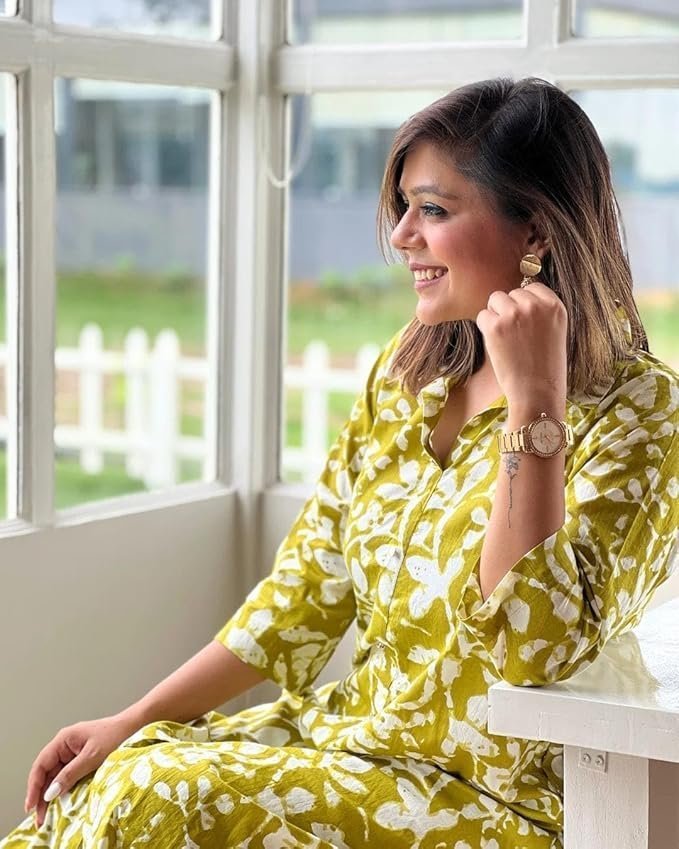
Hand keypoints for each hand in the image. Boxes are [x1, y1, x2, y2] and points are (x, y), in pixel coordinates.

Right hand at [25, 713, 139, 827]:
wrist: (135, 726)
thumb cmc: (116, 735)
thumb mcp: (92, 757)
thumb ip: (70, 774)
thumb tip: (50, 793)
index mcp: (64, 739)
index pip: (41, 765)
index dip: (34, 787)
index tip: (31, 806)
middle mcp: (65, 745)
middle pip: (46, 773)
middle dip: (41, 795)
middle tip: (39, 818)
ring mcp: (73, 752)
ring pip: (55, 776)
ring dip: (51, 794)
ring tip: (47, 816)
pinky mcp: (82, 758)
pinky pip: (67, 775)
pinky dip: (62, 789)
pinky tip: (60, 802)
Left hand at [475, 280, 567, 405]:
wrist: (537, 392)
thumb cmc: (545, 367)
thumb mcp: (554, 331)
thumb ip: (540, 312)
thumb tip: (516, 296)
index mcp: (555, 306)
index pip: (532, 288)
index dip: (525, 304)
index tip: (526, 323)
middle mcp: (535, 305)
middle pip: (512, 293)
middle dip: (510, 310)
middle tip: (516, 336)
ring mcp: (514, 314)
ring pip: (496, 299)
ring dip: (496, 315)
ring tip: (507, 338)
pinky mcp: (495, 326)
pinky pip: (483, 315)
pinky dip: (485, 328)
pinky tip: (497, 344)